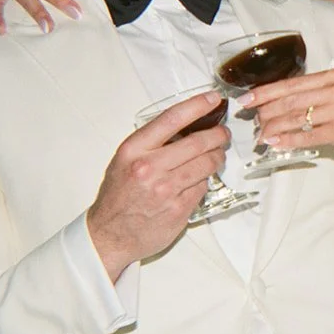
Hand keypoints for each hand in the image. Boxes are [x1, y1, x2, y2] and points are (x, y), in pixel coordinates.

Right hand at [87, 91, 230, 279]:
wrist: (110, 234)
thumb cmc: (118, 195)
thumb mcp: (125, 160)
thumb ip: (152, 142)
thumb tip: (188, 126)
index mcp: (134, 150)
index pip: (172, 119)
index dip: (197, 106)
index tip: (213, 99)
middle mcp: (149, 168)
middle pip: (198, 143)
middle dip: (218, 135)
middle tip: (223, 133)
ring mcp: (166, 190)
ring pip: (207, 164)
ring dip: (217, 157)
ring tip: (216, 155)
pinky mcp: (179, 209)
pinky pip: (203, 187)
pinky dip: (205, 180)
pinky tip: (198, 180)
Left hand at [242, 68, 333, 168]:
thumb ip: (314, 97)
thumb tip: (278, 105)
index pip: (291, 83)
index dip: (265, 92)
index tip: (247, 99)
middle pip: (291, 100)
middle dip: (266, 112)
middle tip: (252, 121)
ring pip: (297, 118)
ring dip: (275, 128)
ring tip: (261, 136)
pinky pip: (309, 135)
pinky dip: (290, 141)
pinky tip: (277, 144)